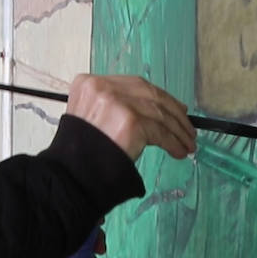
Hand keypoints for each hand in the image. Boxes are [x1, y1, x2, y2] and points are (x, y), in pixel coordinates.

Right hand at [65, 74, 195, 162]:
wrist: (69, 173)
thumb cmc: (78, 153)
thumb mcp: (89, 117)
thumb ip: (113, 106)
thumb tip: (154, 110)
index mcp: (90, 83)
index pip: (134, 85)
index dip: (158, 96)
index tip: (174, 107)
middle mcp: (103, 88)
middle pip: (150, 94)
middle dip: (173, 111)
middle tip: (187, 127)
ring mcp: (118, 103)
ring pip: (159, 113)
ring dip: (177, 130)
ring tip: (187, 144)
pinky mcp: (131, 122)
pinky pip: (160, 131)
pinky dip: (173, 142)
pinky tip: (179, 151)